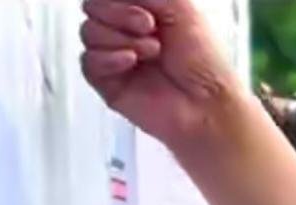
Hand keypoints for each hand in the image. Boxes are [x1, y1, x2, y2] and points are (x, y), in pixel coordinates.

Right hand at [80, 0, 241, 149]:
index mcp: (141, 11)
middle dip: (118, 14)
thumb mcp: (181, 8)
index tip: (147, 11)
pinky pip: (88, 62)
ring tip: (152, 51)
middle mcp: (126, 32)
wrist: (208, 104)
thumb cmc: (204, 62)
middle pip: (92, 8)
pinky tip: (131, 61)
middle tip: (149, 27)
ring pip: (88, 32)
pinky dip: (108, 58)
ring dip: (121, 38)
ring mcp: (115, 57)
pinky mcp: (108, 83)